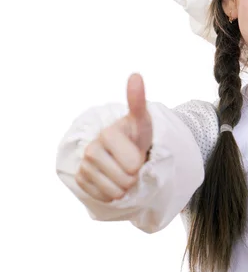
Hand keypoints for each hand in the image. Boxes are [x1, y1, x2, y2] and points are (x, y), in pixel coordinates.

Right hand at [75, 73, 152, 202]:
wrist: (126, 148)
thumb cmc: (136, 134)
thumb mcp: (142, 120)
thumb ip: (138, 101)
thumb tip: (136, 75)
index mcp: (107, 134)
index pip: (132, 165)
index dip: (140, 162)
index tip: (137, 152)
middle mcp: (91, 148)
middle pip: (125, 180)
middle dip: (134, 176)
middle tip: (132, 164)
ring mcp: (84, 164)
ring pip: (114, 191)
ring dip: (125, 186)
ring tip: (124, 171)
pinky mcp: (81, 179)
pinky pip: (102, 196)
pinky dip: (112, 193)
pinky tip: (113, 180)